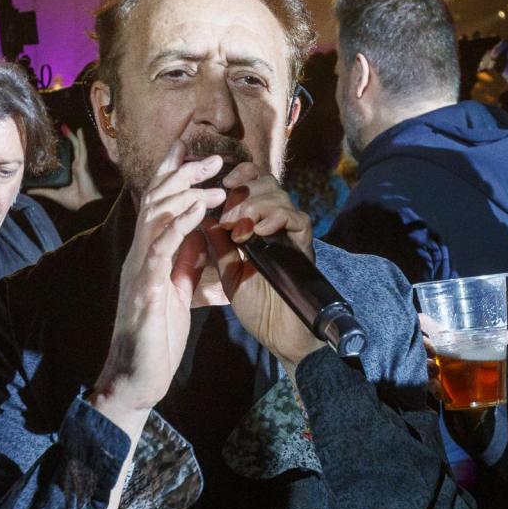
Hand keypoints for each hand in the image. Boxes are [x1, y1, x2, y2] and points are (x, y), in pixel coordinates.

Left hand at [27, 124, 103, 212]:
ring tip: (64, 126)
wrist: (85, 205)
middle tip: (59, 129)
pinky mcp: (83, 163)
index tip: (53, 142)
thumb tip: (28, 190)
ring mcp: (80, 164)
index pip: (65, 158)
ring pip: (76, 146)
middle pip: (71, 149)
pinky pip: (82, 148)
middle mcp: (75, 166)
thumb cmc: (74, 201)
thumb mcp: (54, 194)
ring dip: (71, 136)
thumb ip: (42, 191)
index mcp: (70, 172)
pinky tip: (79, 130)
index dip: (61, 149)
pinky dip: (81, 139)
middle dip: (66, 139)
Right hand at [91, 144, 224, 436]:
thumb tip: (203, 231)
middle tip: (214, 157)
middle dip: (184, 173)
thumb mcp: (178, 289)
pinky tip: (198, 211)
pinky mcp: (145, 288)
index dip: (172, 172)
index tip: (192, 148)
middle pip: (157, 200)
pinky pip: (161, 249)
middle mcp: (139, 254)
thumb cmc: (157, 337)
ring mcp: (139, 269)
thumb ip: (187, 260)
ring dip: (186, 194)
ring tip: (213, 180)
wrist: (137, 378)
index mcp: (148, 253)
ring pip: (156, 217)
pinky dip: (180, 225)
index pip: (159, 203)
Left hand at [208, 160, 323, 366]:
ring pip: (279, 196)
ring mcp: (290, 234)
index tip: (221, 182)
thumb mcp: (228, 271)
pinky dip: (276, 219)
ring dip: (255, 205)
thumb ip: (218, 244)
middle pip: (265, 182)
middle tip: (229, 213)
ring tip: (240, 227)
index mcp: (255, 227)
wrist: (279, 333)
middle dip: (243, 190)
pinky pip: (296, 219)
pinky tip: (258, 232)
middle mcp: (274, 225)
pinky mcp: (304, 246)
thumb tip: (203, 217)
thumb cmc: (255, 306)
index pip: (251, 184)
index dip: (239, 175)